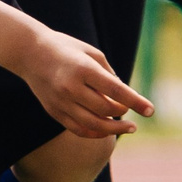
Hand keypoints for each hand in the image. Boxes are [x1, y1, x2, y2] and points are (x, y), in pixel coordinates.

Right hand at [11, 28, 154, 138]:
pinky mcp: (54, 111)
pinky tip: (107, 130)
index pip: (115, 90)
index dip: (135, 102)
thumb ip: (109, 74)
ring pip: (93, 124)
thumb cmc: (66, 49)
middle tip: (132, 111)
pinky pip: (78, 129)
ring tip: (129, 127)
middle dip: (124, 112)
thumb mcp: (92, 52)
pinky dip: (96, 132)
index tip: (150, 110)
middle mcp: (71, 87)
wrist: (30, 52)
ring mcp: (61, 101)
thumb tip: (123, 97)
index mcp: (83, 69)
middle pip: (105, 109)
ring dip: (114, 129)